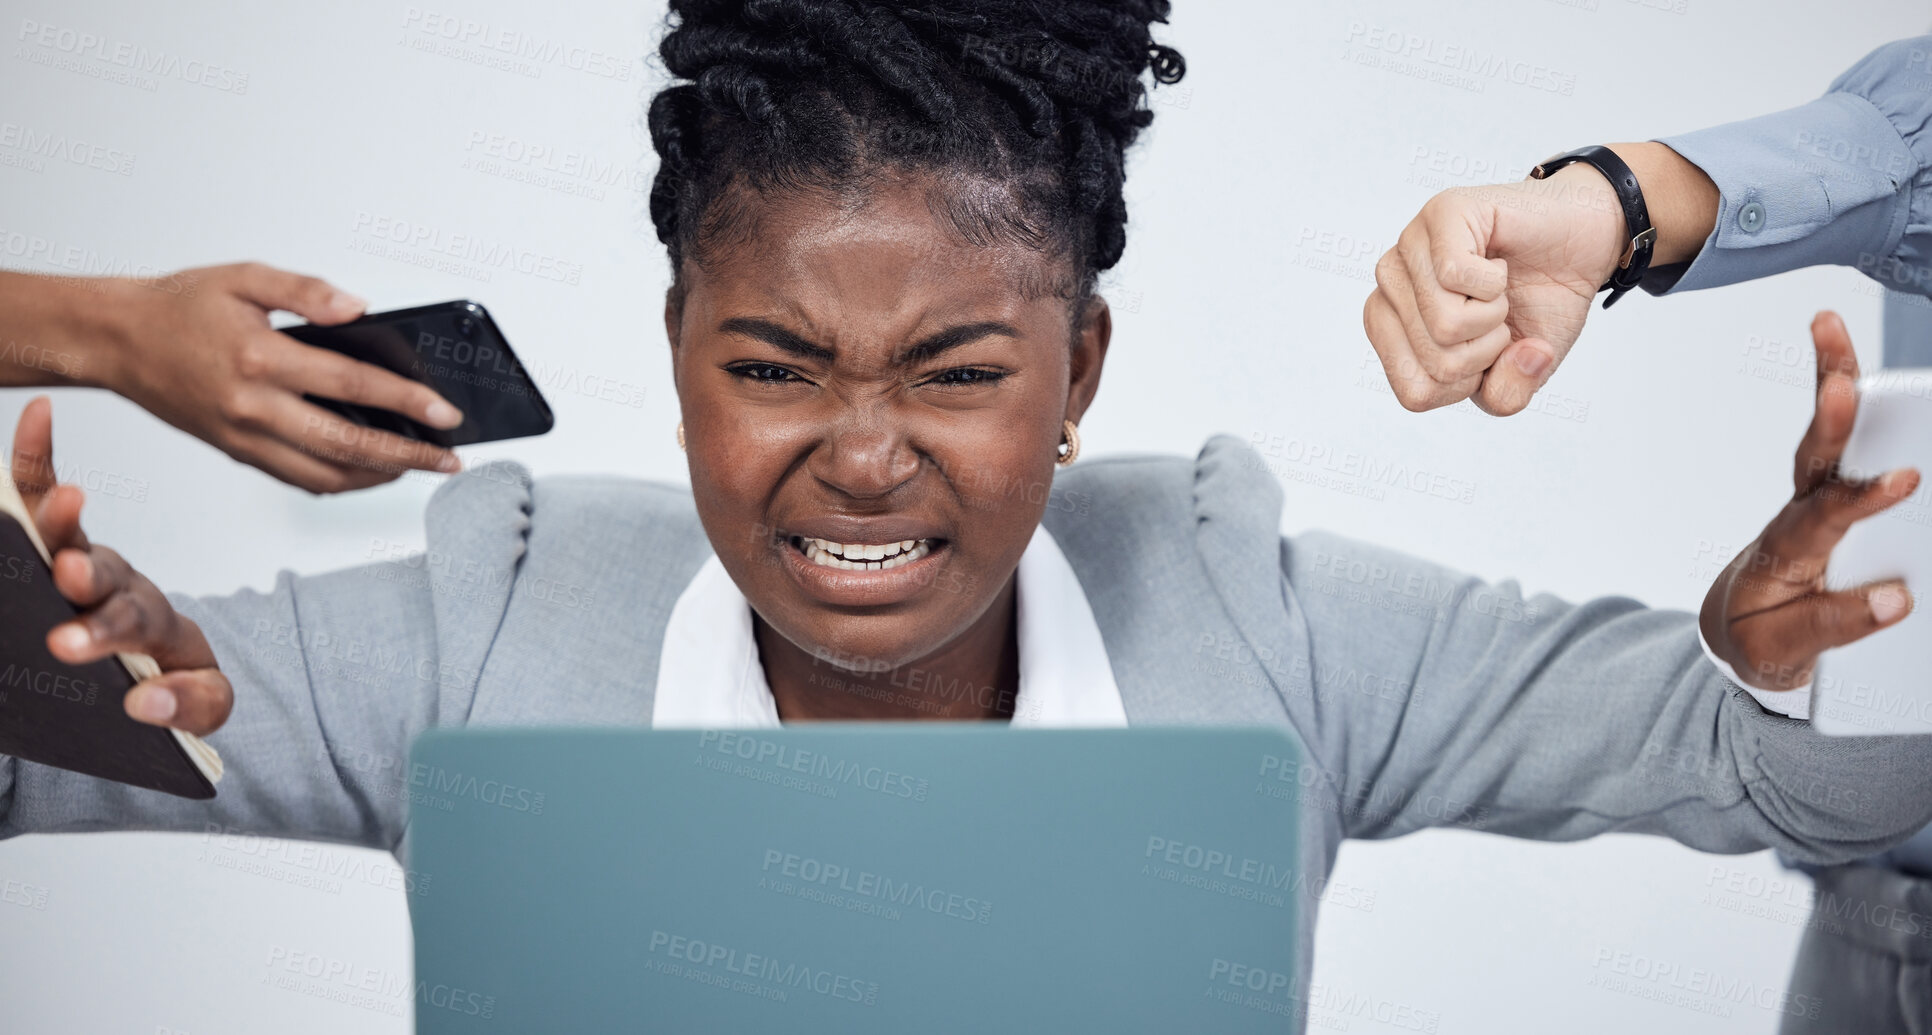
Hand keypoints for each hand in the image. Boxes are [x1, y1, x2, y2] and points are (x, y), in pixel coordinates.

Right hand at [11, 397, 232, 733]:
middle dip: (85, 579)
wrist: (150, 670)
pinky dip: (39, 456)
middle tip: (69, 578)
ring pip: (71, 535)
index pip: (133, 623)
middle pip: (105, 577)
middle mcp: (120, 585)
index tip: (70, 646)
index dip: (104, 632)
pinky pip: (44, 493)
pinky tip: (40, 411)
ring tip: (59, 502)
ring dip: (59, 520)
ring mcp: (85, 563)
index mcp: (153, 624)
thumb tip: (144, 704)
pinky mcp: (54, 547)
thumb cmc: (167, 680)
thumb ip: (189, 708)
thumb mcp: (198, 704)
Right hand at [99, 262, 464, 492]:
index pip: (353, 384)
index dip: (407, 401)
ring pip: (325, 474)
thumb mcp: (244, 277)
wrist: (116, 339)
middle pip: (348, 444)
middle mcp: (253, 407)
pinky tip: (368, 469)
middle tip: (449, 458)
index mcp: (260, 358)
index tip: (446, 413)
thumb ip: (306, 291)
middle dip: (408, 455)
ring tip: (417, 465)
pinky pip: (297, 478)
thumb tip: (359, 308)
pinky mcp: (236, 452)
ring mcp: (244, 438)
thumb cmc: (180, 305)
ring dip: (378, 476)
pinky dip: (340, 480)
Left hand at [1363, 143, 1718, 415]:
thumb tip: (1510, 361)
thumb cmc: (1541, 302)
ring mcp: (1409, 246)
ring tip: (1498, 290)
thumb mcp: (1524, 373)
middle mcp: (1389, 286)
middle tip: (1498, 313)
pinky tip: (1498, 266)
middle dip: (1485, 351)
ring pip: (1443, 325)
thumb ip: (1504, 396)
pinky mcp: (1440, 214)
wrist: (1583, 245)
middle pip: (1432, 363)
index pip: (1414, 393)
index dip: (1467, 385)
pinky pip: (1454, 277)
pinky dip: (1494, 284)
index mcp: (1393, 327)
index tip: (1485, 349)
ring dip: (1492, 316)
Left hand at [1701, 312, 1918, 690]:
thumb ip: (1833, 625)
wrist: (1738, 630)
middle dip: (1829, 410)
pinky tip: (1856, 361)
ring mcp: (1814, 499)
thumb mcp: (1780, 649)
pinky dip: (1853, 398)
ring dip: (1831, 378)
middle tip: (1841, 373)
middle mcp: (1799, 514)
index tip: (1906, 480)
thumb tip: (1895, 599)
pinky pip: (1846, 444)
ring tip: (1828, 329)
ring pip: (1826, 436)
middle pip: (1815, 455)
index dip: (1862, 498)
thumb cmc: (1761, 633)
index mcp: (1787, 552)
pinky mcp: (1831, 495)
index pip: (1825, 519)